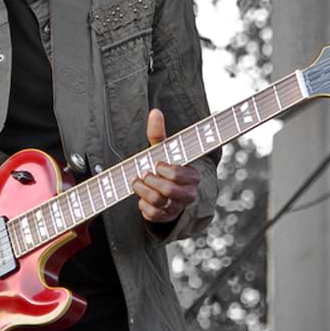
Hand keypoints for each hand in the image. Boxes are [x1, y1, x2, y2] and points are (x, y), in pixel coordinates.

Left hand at [133, 108, 199, 224]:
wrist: (165, 192)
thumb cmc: (164, 167)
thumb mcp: (162, 150)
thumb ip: (158, 133)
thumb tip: (155, 112)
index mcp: (192, 176)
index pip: (180, 175)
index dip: (165, 170)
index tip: (157, 164)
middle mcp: (188, 194)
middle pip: (169, 190)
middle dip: (151, 180)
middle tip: (145, 173)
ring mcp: (177, 208)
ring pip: (158, 202)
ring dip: (142, 190)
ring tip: (138, 182)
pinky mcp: (164, 218)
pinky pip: (151, 214)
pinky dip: (142, 204)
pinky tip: (141, 197)